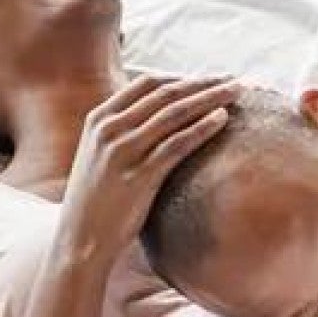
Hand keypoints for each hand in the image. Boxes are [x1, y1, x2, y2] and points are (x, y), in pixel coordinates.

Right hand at [58, 73, 239, 262]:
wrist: (79, 239)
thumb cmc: (96, 200)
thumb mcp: (99, 155)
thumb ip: (122, 131)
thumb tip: (159, 118)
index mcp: (99, 118)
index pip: (148, 83)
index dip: (183, 77)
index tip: (208, 78)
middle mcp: (109, 128)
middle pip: (166, 93)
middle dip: (204, 83)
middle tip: (234, 79)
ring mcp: (123, 150)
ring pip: (175, 113)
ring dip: (210, 98)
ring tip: (238, 92)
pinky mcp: (140, 175)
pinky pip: (178, 143)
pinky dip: (203, 127)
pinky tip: (222, 119)